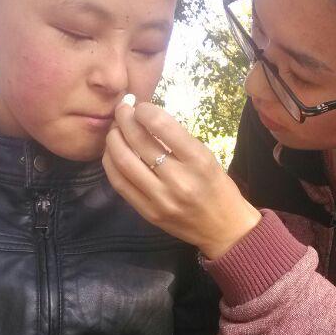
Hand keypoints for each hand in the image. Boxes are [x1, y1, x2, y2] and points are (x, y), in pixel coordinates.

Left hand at [102, 102, 260, 258]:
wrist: (224, 229)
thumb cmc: (218, 187)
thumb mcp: (207, 157)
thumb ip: (176, 140)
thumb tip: (144, 118)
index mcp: (198, 160)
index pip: (163, 125)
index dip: (144, 110)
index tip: (140, 106)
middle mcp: (179, 180)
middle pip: (138, 141)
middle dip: (124, 119)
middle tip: (122, 109)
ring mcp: (160, 199)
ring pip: (123, 162)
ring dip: (113, 139)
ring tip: (114, 129)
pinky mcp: (148, 213)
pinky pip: (119, 183)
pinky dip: (111, 163)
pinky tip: (112, 152)